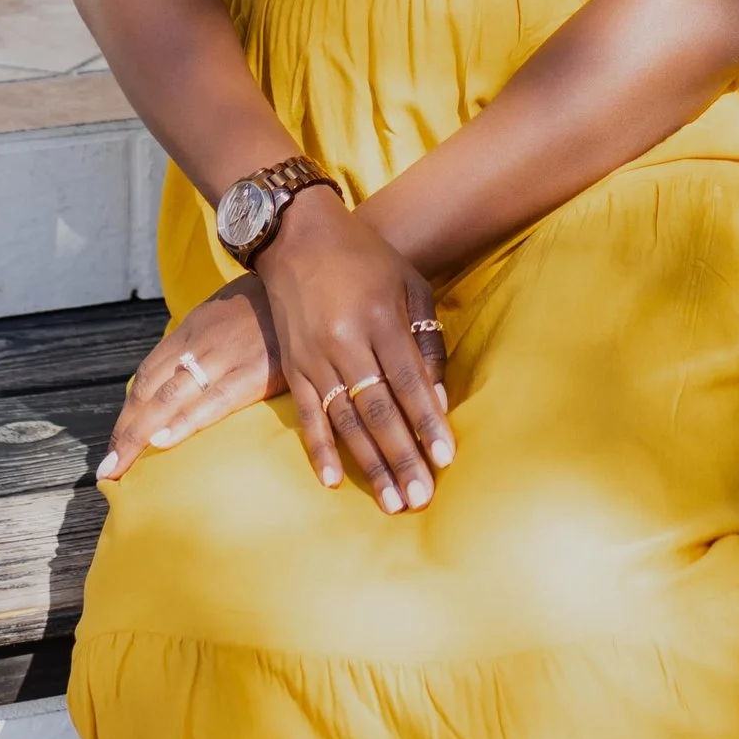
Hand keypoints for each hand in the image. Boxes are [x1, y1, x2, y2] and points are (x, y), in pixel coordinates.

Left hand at [98, 281, 278, 485]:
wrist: (302, 280)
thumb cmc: (265, 303)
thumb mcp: (223, 314)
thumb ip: (204, 343)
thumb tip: (187, 372)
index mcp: (190, 332)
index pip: (146, 376)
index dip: (128, 412)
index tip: (116, 442)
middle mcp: (198, 345)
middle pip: (149, 393)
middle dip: (125, 433)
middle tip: (107, 468)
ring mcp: (224, 358)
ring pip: (168, 399)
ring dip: (139, 436)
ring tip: (120, 467)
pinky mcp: (254, 371)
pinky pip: (213, 401)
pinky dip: (184, 422)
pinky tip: (163, 442)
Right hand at [256, 192, 454, 513]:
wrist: (298, 237)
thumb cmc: (366, 259)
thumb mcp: (411, 285)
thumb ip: (427, 340)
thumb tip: (439, 397)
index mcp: (381, 318)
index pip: (409, 381)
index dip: (427, 421)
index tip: (445, 459)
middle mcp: (346, 341)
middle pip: (379, 409)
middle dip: (402, 457)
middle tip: (420, 498)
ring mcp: (315, 356)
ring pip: (346, 421)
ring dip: (369, 464)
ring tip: (390, 501)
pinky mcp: (293, 366)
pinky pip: (308, 415)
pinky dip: (320, 449)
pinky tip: (334, 481)